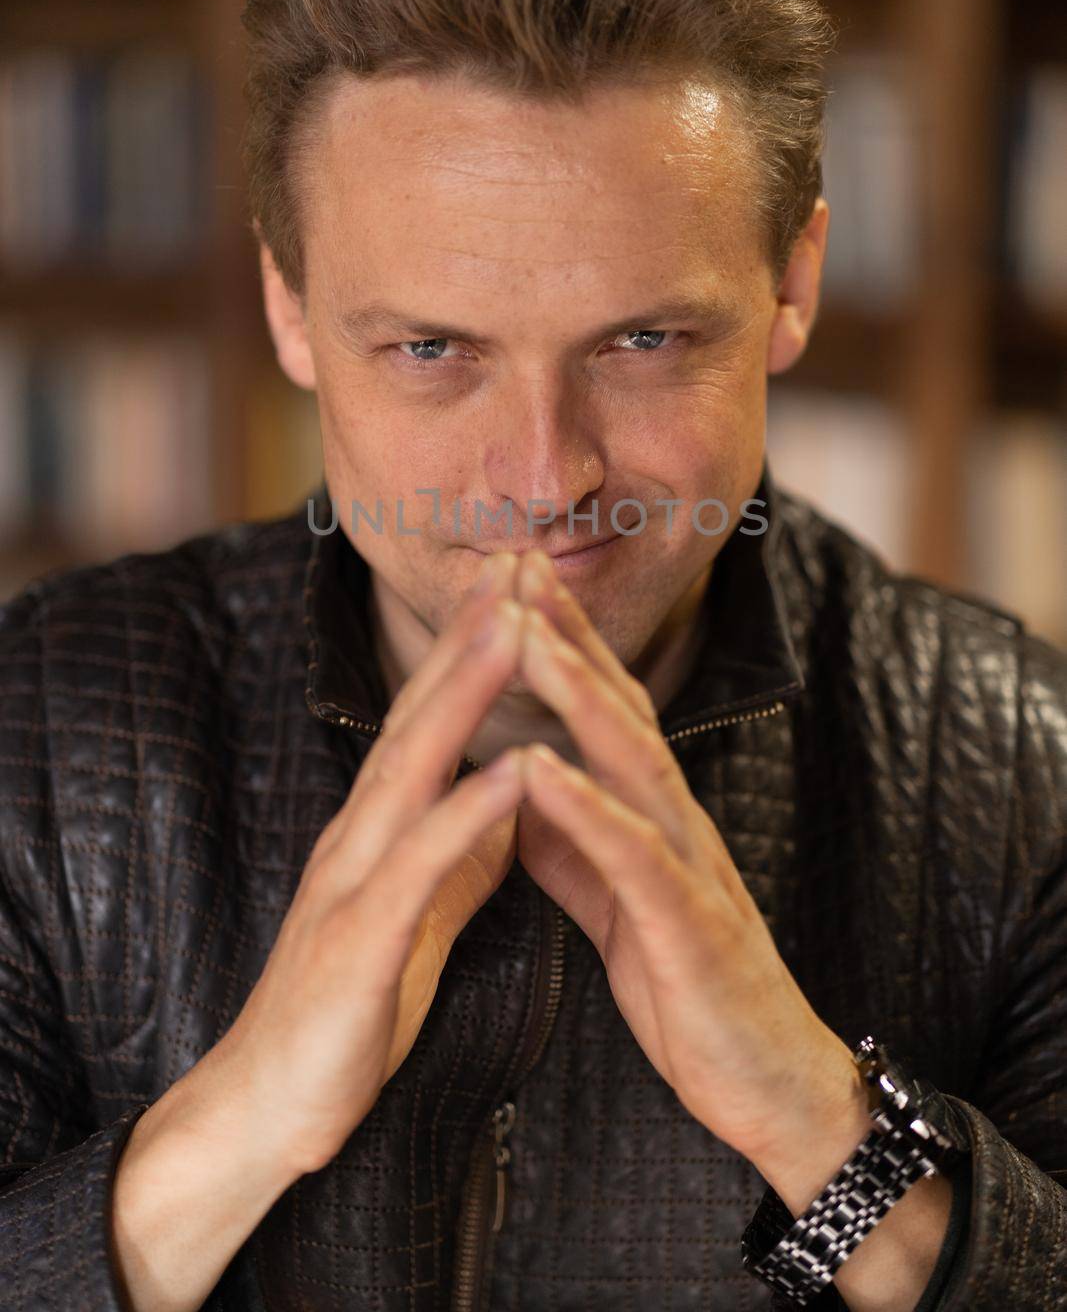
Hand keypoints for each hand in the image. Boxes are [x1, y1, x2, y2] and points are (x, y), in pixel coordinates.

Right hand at [205, 551, 530, 1178]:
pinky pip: (421, 869)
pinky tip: (514, 773)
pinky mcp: (362, 944)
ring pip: (414, 769)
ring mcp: (354, 881)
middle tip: (516, 559)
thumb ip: (463, 850)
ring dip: (464, 693)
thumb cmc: (353, 1001)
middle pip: (419, 714)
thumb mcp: (421, 910)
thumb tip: (514, 795)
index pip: (428, 714)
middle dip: (471, 635)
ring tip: (514, 626)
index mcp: (379, 827)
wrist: (272, 1103)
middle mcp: (360, 833)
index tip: (516, 576)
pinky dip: (469, 815)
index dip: (472, 644)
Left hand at [508, 549, 864, 1189]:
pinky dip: (585, 807)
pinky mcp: (690, 926)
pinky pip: (636, 857)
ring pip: (631, 759)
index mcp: (655, 816)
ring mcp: (690, 866)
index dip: (560, 642)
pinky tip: (538, 768)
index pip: (605, 709)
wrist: (770, 1085)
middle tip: (515, 563)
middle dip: (565, 632)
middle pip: (620, 706)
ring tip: (521, 633)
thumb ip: (575, 845)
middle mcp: (678, 820)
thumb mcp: (618, 904)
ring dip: (574, 690)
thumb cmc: (691, 988)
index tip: (511, 579)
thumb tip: (522, 791)